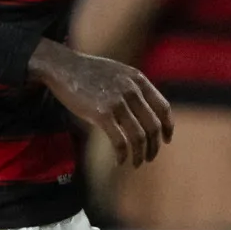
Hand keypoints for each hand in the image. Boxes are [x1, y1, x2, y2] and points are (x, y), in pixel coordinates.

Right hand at [32, 42, 175, 164]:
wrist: (62, 66)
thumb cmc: (89, 72)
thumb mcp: (119, 72)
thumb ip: (134, 87)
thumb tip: (145, 110)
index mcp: (139, 80)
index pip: (163, 108)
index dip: (168, 127)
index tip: (166, 140)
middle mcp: (132, 91)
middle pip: (153, 126)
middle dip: (154, 146)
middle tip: (150, 157)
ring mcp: (117, 102)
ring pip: (139, 137)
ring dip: (141, 154)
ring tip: (137, 163)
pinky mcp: (101, 114)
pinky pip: (119, 141)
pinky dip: (123, 155)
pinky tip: (120, 161)